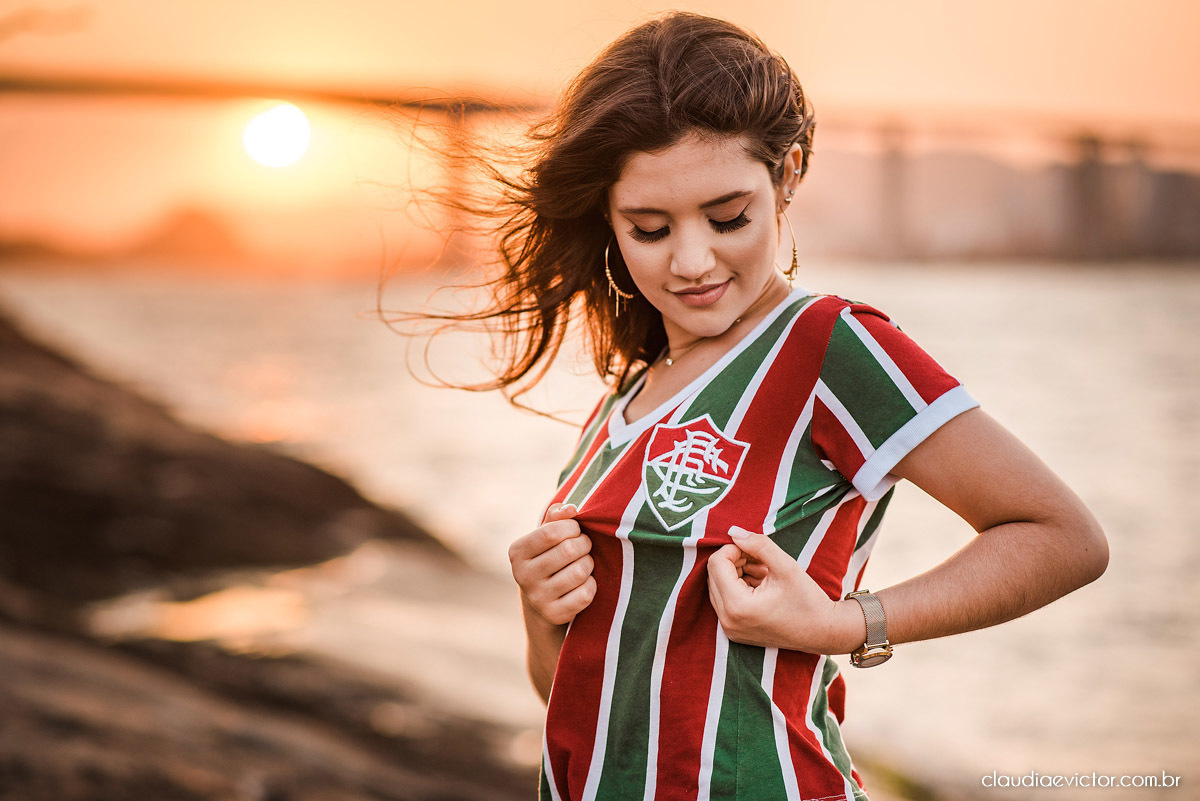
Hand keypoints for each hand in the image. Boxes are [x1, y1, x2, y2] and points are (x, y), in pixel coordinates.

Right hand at [509, 503, 595, 625]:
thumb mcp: (547, 535)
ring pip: (579, 572)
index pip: (551, 532)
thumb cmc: (549, 557)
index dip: (572, 528)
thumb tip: (571, 509)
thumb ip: (557, 517)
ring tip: (584, 563)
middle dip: (584, 544)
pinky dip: (591, 585)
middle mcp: (522, 576)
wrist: (542, 600)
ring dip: (589, 564)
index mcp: (517, 552)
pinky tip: (584, 583)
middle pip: (568, 550)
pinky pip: (585, 594)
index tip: (575, 530)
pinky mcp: (554, 615)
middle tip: (583, 547)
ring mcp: (537, 598)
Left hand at [707, 526, 863, 653]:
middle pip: (714, 575)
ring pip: (718, 586)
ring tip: (765, 573)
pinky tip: (761, 585)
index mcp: (738, 606)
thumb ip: (757, 544)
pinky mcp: (734, 631)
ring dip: (737, 573)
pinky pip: (725, 600)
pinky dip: (739, 587)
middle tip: (761, 560)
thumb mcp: (784, 566)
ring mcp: (729, 629)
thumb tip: (733, 531)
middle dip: (735, 561)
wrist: (823, 632)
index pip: (717, 564)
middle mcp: (727, 621)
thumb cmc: (807, 600)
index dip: (733, 549)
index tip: (755, 549)